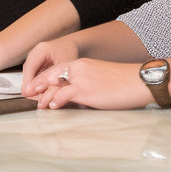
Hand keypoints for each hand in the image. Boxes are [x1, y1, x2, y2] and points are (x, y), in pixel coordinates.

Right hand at [21, 36, 79, 92]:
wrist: (74, 45)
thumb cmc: (71, 53)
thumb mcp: (65, 69)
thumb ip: (54, 81)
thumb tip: (45, 95)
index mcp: (41, 50)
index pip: (30, 66)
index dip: (28, 81)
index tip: (27, 93)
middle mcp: (35, 53)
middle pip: (27, 71)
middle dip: (29, 85)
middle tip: (33, 98)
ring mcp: (35, 58)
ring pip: (29, 74)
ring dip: (33, 85)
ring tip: (38, 97)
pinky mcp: (38, 63)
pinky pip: (34, 75)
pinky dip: (37, 83)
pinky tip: (42, 91)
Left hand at [26, 58, 153, 110]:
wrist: (139, 80)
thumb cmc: (125, 83)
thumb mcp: (101, 79)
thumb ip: (87, 84)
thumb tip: (78, 96)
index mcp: (83, 64)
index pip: (57, 69)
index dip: (45, 78)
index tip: (38, 87)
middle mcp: (79, 68)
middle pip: (51, 74)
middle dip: (39, 85)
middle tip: (31, 95)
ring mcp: (81, 78)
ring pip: (54, 85)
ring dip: (44, 96)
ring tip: (39, 105)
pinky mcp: (85, 89)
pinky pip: (63, 94)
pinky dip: (55, 100)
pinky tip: (52, 106)